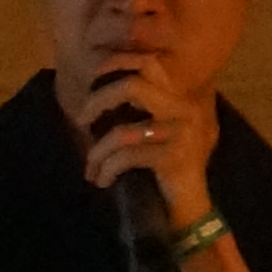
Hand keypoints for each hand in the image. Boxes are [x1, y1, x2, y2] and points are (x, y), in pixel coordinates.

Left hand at [75, 58, 218, 230]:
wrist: (190, 210)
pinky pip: (127, 157)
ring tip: (91, 167)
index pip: (150, 63)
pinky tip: (102, 180)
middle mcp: (185, 110)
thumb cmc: (168, 172)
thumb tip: (100, 93)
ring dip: (98, 151)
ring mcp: (182, 133)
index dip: (117, 61)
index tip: (93, 75)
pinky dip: (107, 169)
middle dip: (98, 101)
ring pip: (123, 131)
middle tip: (81, 118)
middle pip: (132, 86)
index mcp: (180, 99)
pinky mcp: (173, 158)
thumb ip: (141, 110)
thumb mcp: (158, 134)